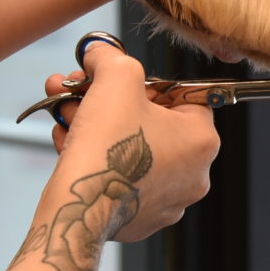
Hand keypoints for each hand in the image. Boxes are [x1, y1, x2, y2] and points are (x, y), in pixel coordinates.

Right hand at [40, 44, 218, 241]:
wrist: (79, 208)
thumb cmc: (107, 148)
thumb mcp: (115, 79)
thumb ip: (112, 57)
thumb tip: (101, 51)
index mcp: (202, 140)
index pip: (183, 96)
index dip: (146, 84)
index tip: (118, 81)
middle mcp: (193, 174)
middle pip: (151, 122)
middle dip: (108, 101)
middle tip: (81, 90)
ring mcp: (167, 200)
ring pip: (130, 150)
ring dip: (96, 126)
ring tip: (66, 113)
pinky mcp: (139, 218)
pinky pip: (120, 178)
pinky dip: (96, 158)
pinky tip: (70, 144)